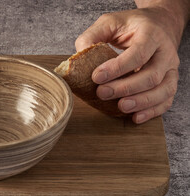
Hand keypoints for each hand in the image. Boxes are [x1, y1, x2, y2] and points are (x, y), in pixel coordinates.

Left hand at [75, 5, 186, 123]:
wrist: (159, 24)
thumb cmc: (131, 25)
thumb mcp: (109, 22)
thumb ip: (92, 36)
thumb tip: (79, 56)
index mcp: (151, 34)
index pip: (138, 53)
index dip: (117, 68)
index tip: (96, 77)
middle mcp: (165, 52)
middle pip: (151, 75)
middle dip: (126, 88)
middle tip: (102, 93)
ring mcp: (170, 69)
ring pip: (163, 90)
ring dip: (141, 102)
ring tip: (121, 107)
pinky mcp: (169, 81)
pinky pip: (166, 100)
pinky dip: (152, 111)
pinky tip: (135, 117)